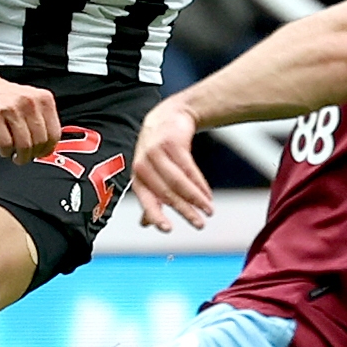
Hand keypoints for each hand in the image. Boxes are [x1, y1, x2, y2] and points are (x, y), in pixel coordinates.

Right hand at [0, 71, 58, 162]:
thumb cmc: (6, 97)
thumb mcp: (31, 101)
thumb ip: (42, 119)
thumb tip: (48, 147)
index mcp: (44, 99)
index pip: (55, 133)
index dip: (48, 149)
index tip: (42, 154)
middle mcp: (30, 102)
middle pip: (40, 141)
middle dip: (33, 155)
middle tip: (27, 157)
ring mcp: (11, 108)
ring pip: (24, 145)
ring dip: (21, 157)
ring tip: (16, 156)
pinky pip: (5, 144)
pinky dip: (6, 152)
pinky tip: (4, 150)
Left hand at [128, 96, 212, 225]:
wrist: (168, 117)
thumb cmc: (158, 150)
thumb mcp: (150, 172)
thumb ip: (150, 197)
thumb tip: (145, 223)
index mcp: (138, 176)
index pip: (146, 200)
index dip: (155, 215)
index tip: (168, 229)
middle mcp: (144, 165)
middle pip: (167, 193)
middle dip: (185, 211)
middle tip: (200, 224)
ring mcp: (157, 153)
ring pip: (179, 182)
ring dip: (196, 199)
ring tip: (209, 210)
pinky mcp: (172, 144)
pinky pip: (189, 168)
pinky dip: (200, 184)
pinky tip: (208, 194)